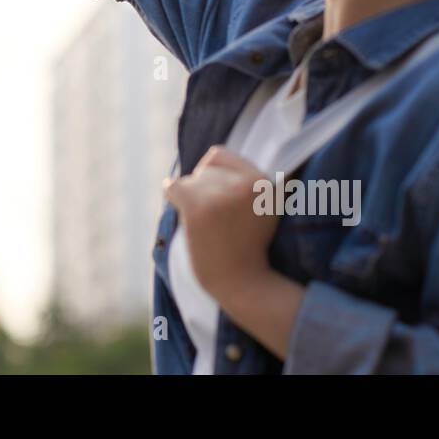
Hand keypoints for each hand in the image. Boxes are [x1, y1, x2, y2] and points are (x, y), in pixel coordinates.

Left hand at [163, 146, 278, 309]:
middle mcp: (247, 182)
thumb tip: (212, 154)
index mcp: (265, 181)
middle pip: (204, 169)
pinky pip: (173, 187)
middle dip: (206, 191)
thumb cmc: (248, 248)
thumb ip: (246, 180)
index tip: (222, 203)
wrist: (242, 284)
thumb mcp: (264, 209)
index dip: (214, 177)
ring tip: (209, 226)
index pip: (219, 155)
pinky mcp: (199, 206)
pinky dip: (173, 198)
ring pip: (191, 181)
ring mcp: (222, 193)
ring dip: (193, 201)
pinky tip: (185, 213)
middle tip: (219, 222)